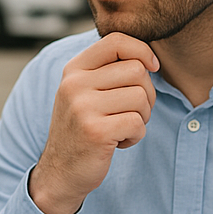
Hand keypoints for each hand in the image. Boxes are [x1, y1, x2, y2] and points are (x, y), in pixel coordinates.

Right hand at [29, 33, 158, 213]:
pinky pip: (137, 123)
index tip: (152, 68)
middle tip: (133, 112)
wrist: (60, 172)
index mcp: (73, 70)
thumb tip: (148, 56)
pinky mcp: (95, 131)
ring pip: (141, 97)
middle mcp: (74, 84)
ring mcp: (82, 108)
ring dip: (142, 117)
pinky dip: (136, 136)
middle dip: (146, 94)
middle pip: (136, 70)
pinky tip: (119, 142)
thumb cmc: (82, 129)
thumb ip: (107, 71)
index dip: (142, 51)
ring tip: (123, 128)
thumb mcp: (85, 92)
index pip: (116, 41)